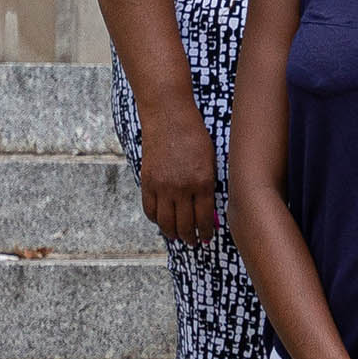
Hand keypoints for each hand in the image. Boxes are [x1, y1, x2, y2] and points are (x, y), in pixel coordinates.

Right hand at [138, 99, 218, 244]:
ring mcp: (162, 186)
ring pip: (166, 222)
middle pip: (185, 225)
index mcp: (203, 181)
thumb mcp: (210, 159)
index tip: (207, 238)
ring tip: (178, 238)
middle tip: (194, 243)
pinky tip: (162, 222)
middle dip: (191, 238)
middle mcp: (182, 187)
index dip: (206, 232)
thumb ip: (209, 184)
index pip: (204, 218)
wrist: (168, 115)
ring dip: (173, 234)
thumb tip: (208, 210)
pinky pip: (150, 209)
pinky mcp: (147, 181)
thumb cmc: (195, 134)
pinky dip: (156, 220)